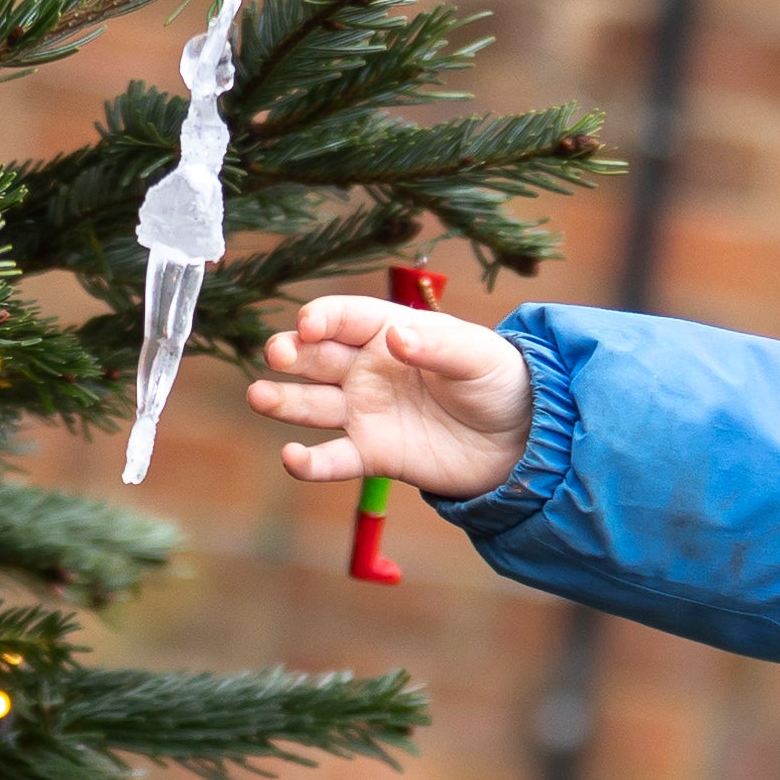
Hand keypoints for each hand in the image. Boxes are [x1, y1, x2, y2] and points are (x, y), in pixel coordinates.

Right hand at [250, 295, 537, 500]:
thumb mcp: (477, 356)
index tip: (308, 325)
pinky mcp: (372, 454)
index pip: (344, 317)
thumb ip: (438, 345)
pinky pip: (333, 458)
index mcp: (390, 332)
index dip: (322, 317)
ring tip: (259, 396)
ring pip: (312, 404)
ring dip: (282, 400)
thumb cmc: (499, 382)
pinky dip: (310, 462)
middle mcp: (367, 369)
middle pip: (317, 357)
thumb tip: (397, 336)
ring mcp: (365, 412)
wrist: (520, 440)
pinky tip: (292, 458)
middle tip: (278, 353)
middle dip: (292, 352)